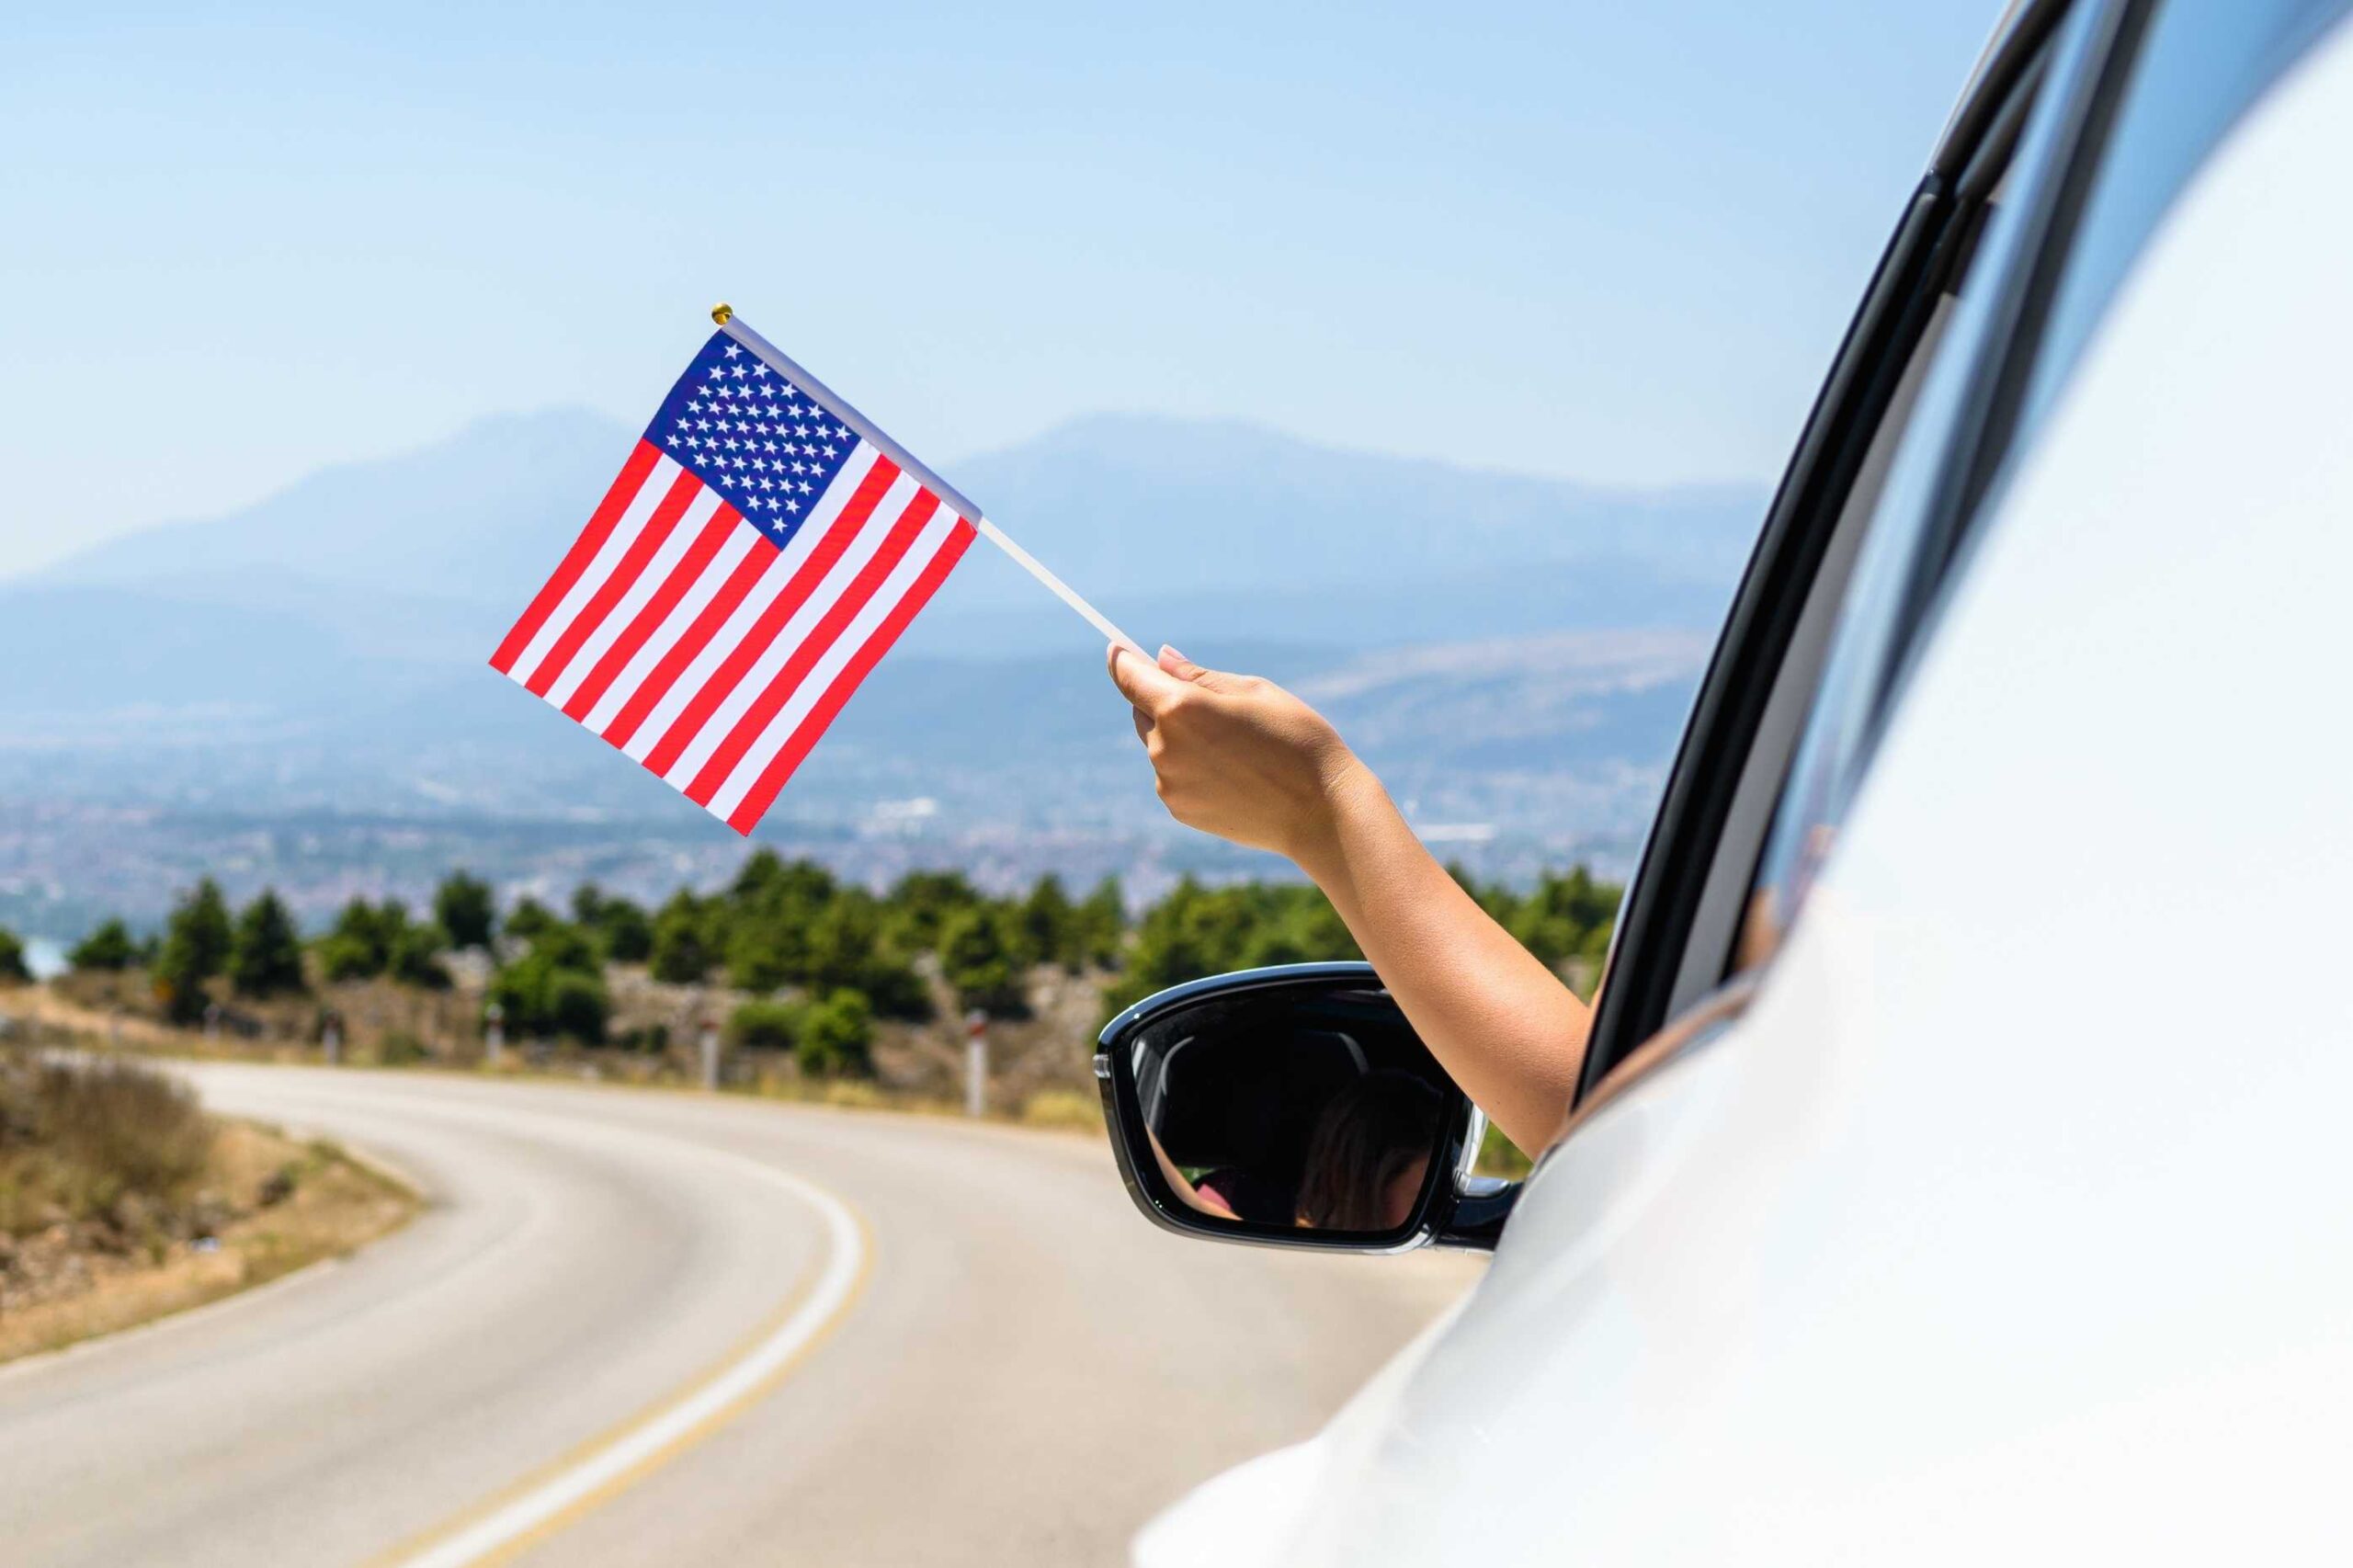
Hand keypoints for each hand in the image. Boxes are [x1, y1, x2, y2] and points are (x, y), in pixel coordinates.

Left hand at [1107, 644, 1366, 863]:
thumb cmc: (1295, 739)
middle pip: (1144, 711)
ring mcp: (1169, 782)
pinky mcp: (1179, 809)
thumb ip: (1198, 676)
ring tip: (1236, 747)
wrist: (1320, 810)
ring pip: (1160, 746)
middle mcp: (1164, 746)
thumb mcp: (1252, 691)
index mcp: (1181, 708)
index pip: (1130, 676)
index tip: (1118, 649)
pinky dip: (1191, 767)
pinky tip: (1234, 774)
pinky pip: (1173, 776)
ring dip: (1182, 737)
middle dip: (1164, 701)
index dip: (1122, 659)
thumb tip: (1161, 659)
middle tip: (1211, 705)